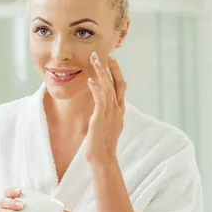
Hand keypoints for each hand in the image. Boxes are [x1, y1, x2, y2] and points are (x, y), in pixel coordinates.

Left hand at [85, 52, 125, 166]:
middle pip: (117, 83)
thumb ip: (106, 112)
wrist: (103, 159)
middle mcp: (118, 110)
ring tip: (95, 60)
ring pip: (108, 88)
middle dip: (112, 67)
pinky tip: (90, 80)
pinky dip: (96, 89)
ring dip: (102, 73)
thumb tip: (102, 103)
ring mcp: (111, 114)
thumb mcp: (106, 124)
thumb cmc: (102, 143)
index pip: (120, 86)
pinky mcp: (101, 119)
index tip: (111, 59)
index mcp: (119, 110)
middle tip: (106, 53)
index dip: (116, 72)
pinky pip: (100, 100)